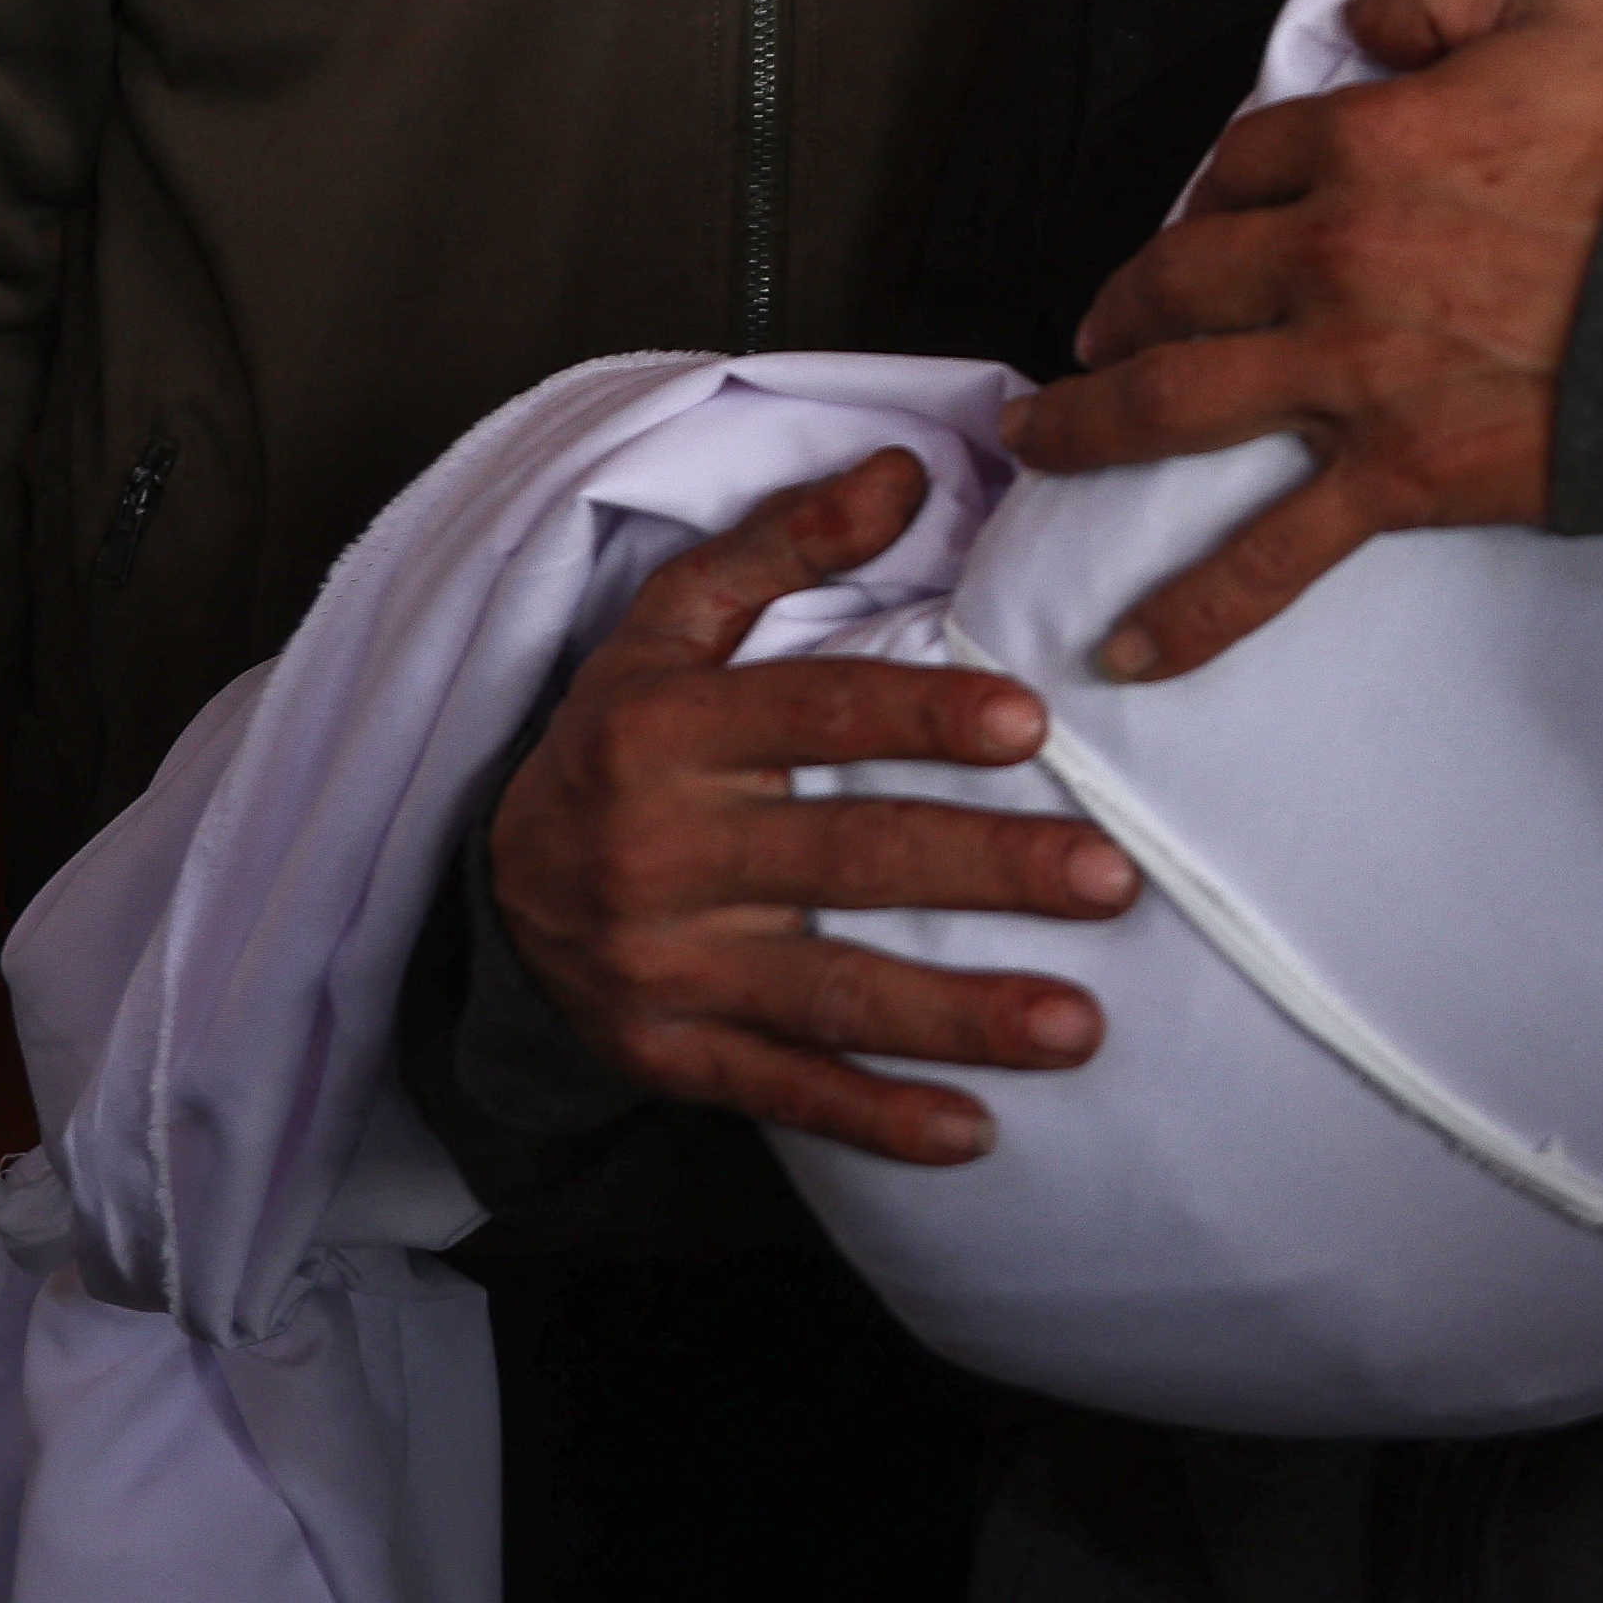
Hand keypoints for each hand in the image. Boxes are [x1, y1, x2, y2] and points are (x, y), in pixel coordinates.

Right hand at [488, 447, 1143, 1163]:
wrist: (493, 887)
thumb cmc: (622, 738)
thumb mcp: (669, 626)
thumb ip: (783, 543)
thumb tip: (908, 470)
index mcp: (666, 729)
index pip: (815, 712)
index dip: (922, 716)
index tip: (1031, 720)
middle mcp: (661, 849)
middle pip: (847, 857)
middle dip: (985, 869)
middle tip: (1109, 877)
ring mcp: (664, 964)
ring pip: (829, 992)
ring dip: (960, 1016)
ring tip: (1080, 1026)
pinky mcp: (667, 1053)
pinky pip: (782, 1092)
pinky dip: (874, 1119)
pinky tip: (974, 1133)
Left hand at [1007, 0, 1602, 681]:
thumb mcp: (1563, 9)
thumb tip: (1362, 22)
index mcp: (1362, 143)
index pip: (1243, 159)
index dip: (1217, 187)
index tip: (1212, 215)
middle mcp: (1327, 257)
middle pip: (1176, 277)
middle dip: (1118, 303)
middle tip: (1091, 330)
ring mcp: (1349, 376)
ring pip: (1176, 402)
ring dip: (1088, 424)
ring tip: (1038, 438)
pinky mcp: (1395, 475)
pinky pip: (1274, 553)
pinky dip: (1196, 607)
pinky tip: (1128, 650)